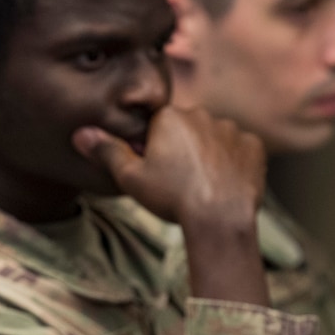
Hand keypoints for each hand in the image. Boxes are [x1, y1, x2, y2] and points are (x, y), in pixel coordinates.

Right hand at [72, 105, 263, 232]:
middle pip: (187, 129)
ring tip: (203, 186)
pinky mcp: (254, 147)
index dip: (155, 150)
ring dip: (209, 155)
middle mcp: (203, 115)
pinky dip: (234, 164)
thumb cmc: (173, 198)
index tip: (158, 173)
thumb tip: (81, 133)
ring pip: (214, 139)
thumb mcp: (131, 178)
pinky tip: (226, 184)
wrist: (220, 219)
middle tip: (180, 182)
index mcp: (171, 117)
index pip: (158, 126)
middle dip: (183, 149)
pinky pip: (240, 150)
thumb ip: (107, 152)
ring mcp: (232, 130)